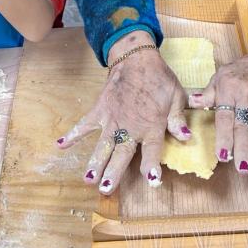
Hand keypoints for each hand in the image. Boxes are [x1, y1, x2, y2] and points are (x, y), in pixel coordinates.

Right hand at [56, 48, 189, 193]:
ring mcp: (112, 120)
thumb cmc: (160, 79)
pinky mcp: (100, 110)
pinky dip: (73, 135)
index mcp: (151, 125)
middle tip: (105, 190)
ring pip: (102, 146)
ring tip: (88, 180)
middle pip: (121, 154)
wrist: (137, 58)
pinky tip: (60, 146)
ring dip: (95, 162)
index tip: (152, 180)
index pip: (152, 150)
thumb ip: (178, 119)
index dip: (152, 166)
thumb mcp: (177, 97)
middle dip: (113, 173)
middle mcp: (130, 126)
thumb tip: (186, 137)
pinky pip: (84, 125)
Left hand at [188, 41, 247, 173]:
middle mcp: (247, 94)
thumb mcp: (221, 76)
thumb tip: (192, 103)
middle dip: (242, 149)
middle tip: (241, 169)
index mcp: (229, 88)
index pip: (225, 117)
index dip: (224, 137)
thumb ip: (208, 93)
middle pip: (244, 127)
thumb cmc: (242, 70)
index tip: (223, 155)